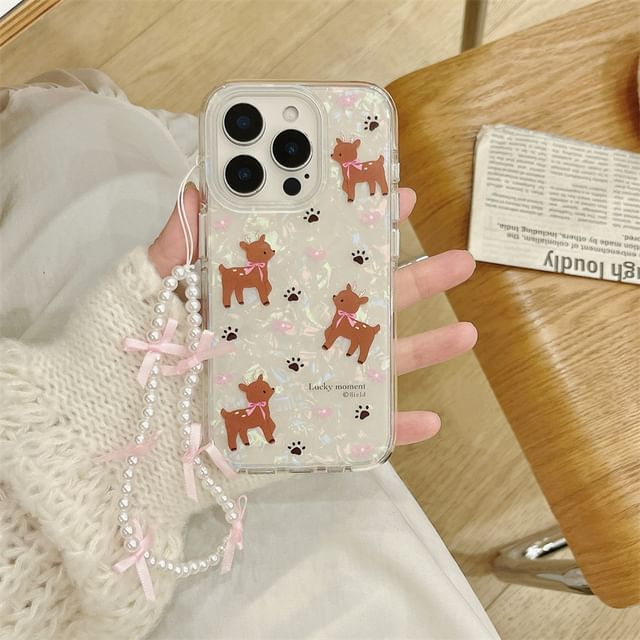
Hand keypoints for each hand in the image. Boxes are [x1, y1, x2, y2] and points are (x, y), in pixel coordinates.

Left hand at [149, 184, 476, 445]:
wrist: (119, 440)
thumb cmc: (135, 359)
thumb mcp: (151, 289)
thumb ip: (178, 240)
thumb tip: (202, 184)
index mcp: (266, 298)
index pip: (322, 255)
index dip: (360, 226)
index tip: (394, 199)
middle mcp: (293, 337)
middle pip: (362, 304)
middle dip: (414, 279)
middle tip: (460, 259)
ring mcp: (304, 384)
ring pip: (374, 364)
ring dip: (423, 349)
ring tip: (468, 332)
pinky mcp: (304, 433)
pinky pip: (358, 432)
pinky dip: (393, 429)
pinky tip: (428, 420)